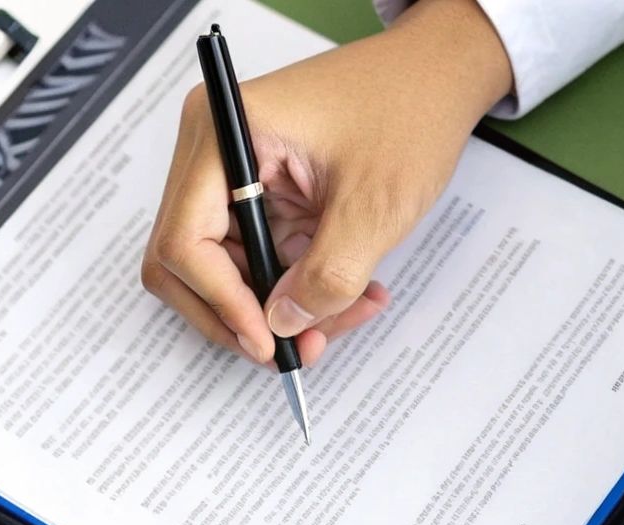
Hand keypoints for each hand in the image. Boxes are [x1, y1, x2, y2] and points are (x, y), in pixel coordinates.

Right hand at [142, 0, 512, 364]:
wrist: (437, 74)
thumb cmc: (408, 108)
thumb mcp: (374, 205)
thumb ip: (326, 276)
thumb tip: (283, 327)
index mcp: (228, 132)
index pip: (185, 241)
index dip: (221, 303)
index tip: (266, 342)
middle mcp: (214, 150)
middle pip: (187, 263)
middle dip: (242, 316)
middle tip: (295, 350)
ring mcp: (232, 173)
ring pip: (224, 271)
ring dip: (277, 308)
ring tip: (345, 314)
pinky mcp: (258, 193)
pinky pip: (258, 258)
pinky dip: (295, 287)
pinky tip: (346, 295)